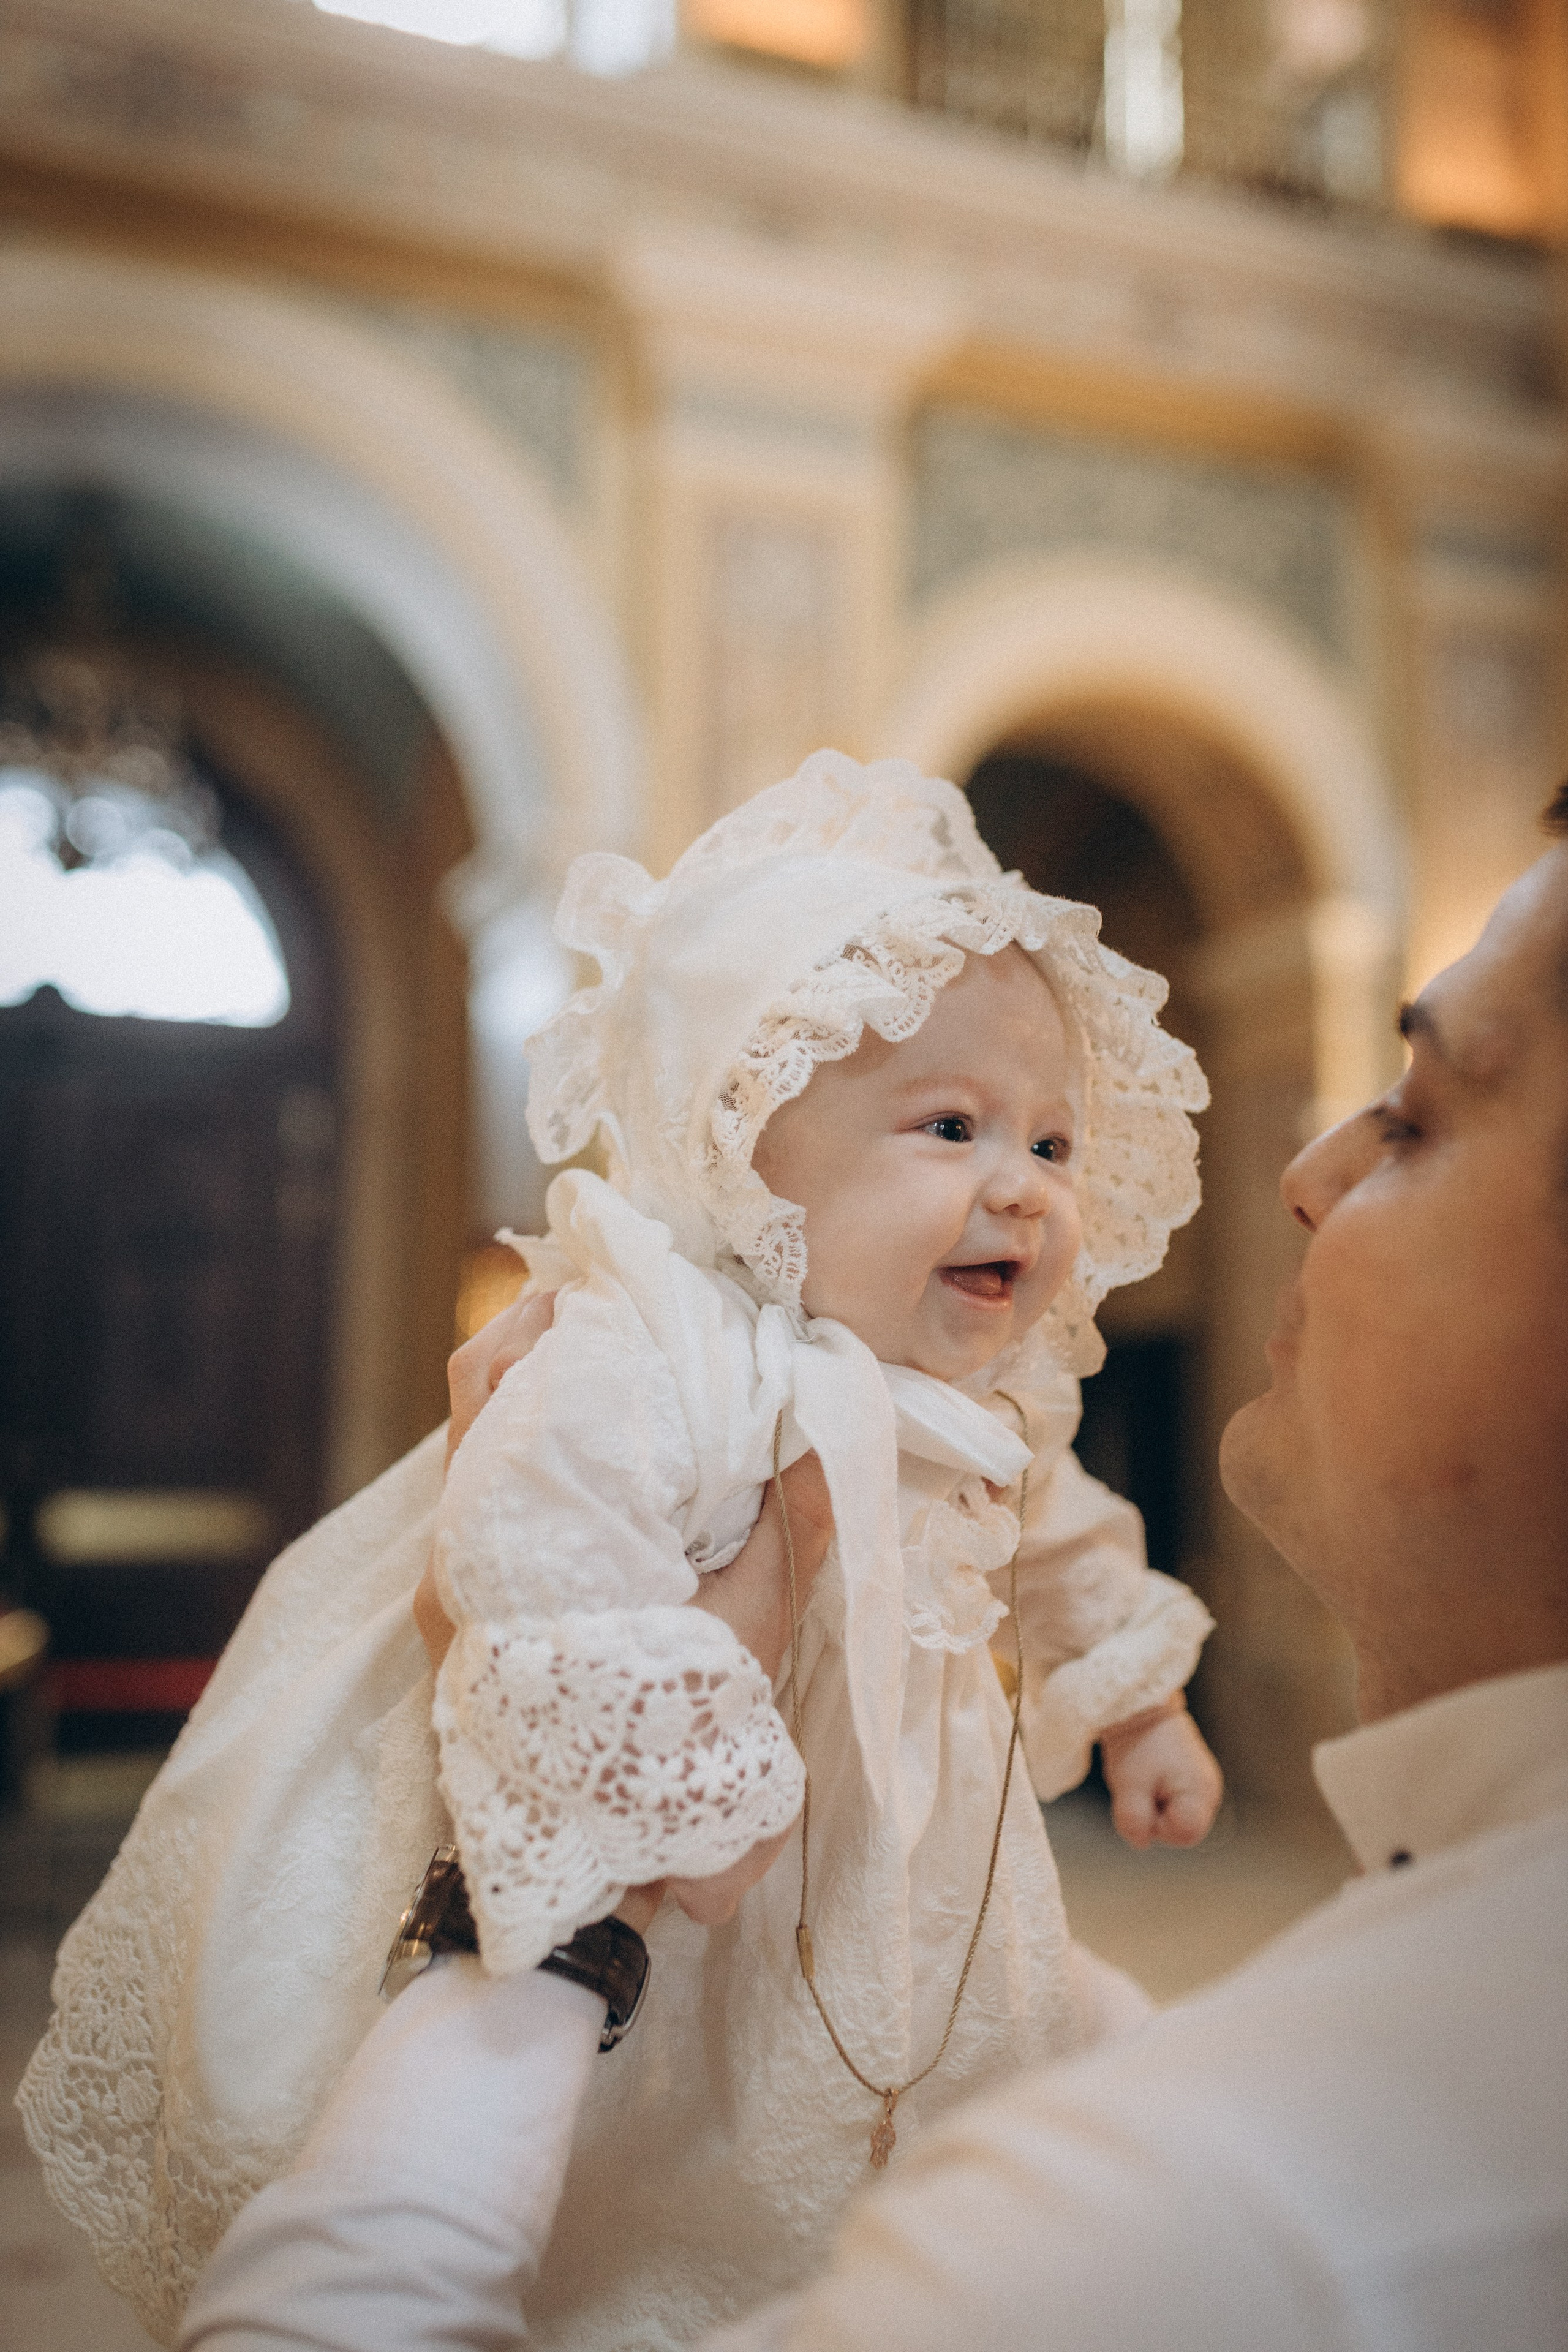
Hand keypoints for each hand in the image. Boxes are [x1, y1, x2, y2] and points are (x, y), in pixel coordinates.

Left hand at [416, 1294, 835, 1929]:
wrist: (579, 1882)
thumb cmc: (657, 1757)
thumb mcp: (745, 1634)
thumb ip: (786, 1534)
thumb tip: (826, 1434)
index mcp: (507, 1542)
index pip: (491, 1381)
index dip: (541, 1313)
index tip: (604, 1269)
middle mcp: (461, 1553)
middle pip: (483, 1398)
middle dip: (551, 1337)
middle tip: (627, 1295)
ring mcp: (457, 1584)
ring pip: (489, 1448)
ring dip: (552, 1398)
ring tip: (630, 1359)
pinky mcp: (471, 1613)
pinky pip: (499, 1504)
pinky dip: (551, 1460)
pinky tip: (618, 1452)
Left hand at [1099, 1698, 1222, 1849]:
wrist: (1141, 1706)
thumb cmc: (1136, 1744)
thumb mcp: (1129, 1786)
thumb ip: (1135, 1821)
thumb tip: (1142, 1842)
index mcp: (1200, 1792)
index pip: (1184, 1835)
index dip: (1158, 1826)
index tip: (1144, 1799)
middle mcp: (1211, 1790)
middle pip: (1184, 1830)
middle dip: (1158, 1817)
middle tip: (1143, 1788)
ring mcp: (1206, 1783)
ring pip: (1180, 1817)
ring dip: (1158, 1806)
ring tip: (1147, 1778)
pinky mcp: (1196, 1777)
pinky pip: (1178, 1802)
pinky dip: (1161, 1795)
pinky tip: (1152, 1776)